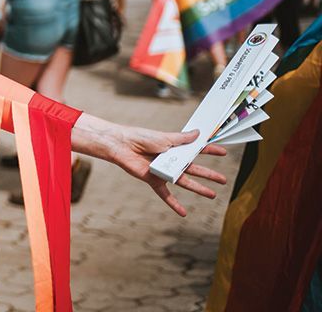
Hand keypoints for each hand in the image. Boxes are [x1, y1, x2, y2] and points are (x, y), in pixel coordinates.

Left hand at [74, 115, 226, 216]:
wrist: (122, 145)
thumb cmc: (141, 138)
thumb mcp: (165, 137)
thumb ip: (182, 138)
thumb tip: (198, 133)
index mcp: (174, 148)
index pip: (196, 149)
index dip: (209, 150)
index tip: (223, 152)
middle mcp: (171, 160)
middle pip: (194, 168)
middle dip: (209, 174)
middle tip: (223, 180)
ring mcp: (164, 171)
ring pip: (184, 182)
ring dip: (198, 189)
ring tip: (212, 195)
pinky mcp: (155, 180)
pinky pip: (166, 195)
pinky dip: (174, 204)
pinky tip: (184, 213)